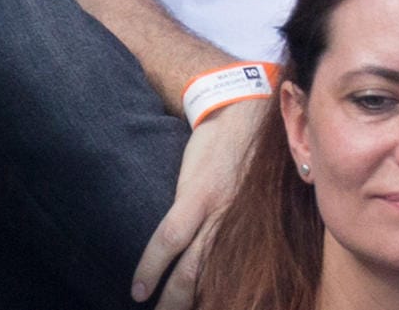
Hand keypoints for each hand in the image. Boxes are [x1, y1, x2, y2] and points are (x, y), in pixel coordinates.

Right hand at [131, 96, 270, 306]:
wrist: (243, 109)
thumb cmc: (251, 153)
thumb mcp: (260, 195)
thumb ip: (249, 226)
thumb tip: (241, 256)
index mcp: (257, 227)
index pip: (245, 277)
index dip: (232, 301)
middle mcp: (241, 225)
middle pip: (216, 281)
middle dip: (197, 307)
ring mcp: (218, 210)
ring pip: (193, 269)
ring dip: (173, 298)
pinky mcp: (196, 194)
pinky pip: (170, 238)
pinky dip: (153, 266)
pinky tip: (139, 289)